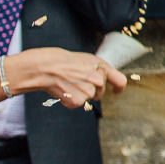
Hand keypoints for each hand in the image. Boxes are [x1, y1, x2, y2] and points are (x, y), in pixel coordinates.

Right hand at [9, 48, 126, 105]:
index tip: (117, 91)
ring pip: (89, 98)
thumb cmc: (62, 61)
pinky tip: (63, 90)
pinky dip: (70, 100)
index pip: (120, 81)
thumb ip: (99, 69)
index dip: (119, 88)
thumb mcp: (86, 59)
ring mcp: (89, 92)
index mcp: (101, 67)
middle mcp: (98, 80)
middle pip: (101, 92)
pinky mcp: (78, 101)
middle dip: (92, 89)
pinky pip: (78, 104)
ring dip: (80, 94)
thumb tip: (106, 78)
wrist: (44, 67)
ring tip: (68, 83)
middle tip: (76, 80)